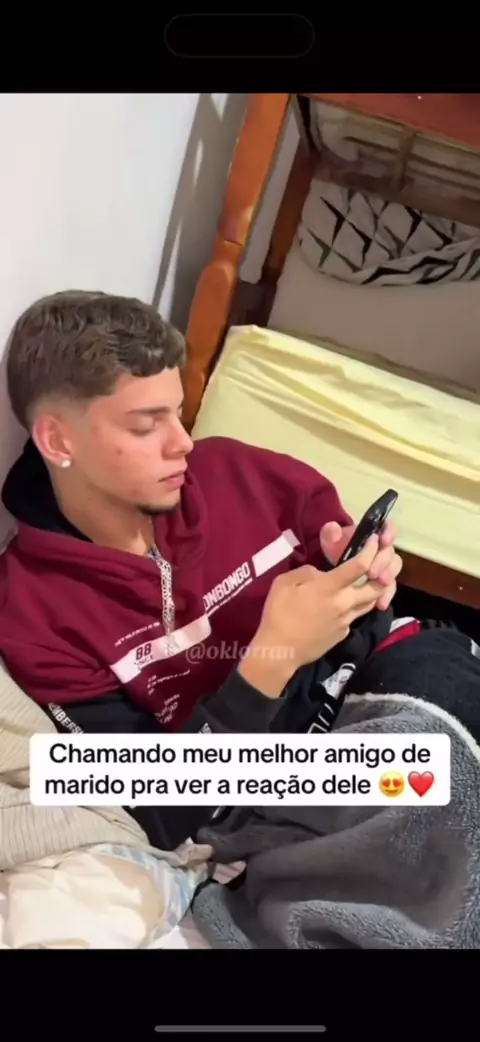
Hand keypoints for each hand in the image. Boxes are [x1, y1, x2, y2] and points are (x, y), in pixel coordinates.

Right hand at [239, 537, 382, 696]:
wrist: (280, 651)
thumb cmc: (278, 614)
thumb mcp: (283, 583)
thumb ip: (306, 572)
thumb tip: (321, 574)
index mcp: (328, 587)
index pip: (359, 566)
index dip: (370, 551)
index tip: (374, 541)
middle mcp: (343, 603)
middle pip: (375, 587)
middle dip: (381, 573)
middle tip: (377, 564)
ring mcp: (345, 621)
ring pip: (370, 603)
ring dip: (372, 591)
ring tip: (366, 583)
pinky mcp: (343, 634)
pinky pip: (354, 617)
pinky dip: (354, 608)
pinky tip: (342, 606)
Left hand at [320, 519, 401, 610]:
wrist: (332, 568)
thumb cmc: (334, 549)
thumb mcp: (329, 540)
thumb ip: (331, 533)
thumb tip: (333, 528)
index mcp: (372, 535)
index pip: (388, 528)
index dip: (389, 532)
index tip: (382, 540)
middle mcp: (382, 550)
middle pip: (391, 554)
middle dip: (383, 562)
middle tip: (372, 572)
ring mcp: (384, 568)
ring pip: (393, 572)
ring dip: (388, 578)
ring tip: (379, 584)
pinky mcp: (382, 585)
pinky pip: (389, 590)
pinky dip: (386, 596)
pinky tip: (381, 604)